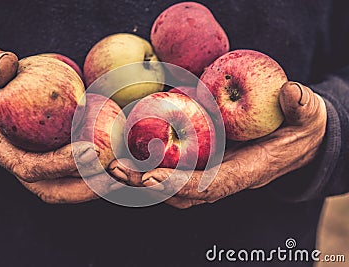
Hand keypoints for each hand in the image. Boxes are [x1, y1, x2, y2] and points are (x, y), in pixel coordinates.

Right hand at [0, 44, 120, 202]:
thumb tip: (5, 65)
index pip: (28, 167)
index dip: (60, 164)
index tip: (91, 151)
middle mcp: (16, 159)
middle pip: (51, 189)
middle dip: (85, 188)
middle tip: (116, 178)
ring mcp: (33, 159)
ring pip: (65, 185)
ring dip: (96, 185)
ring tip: (125, 175)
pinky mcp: (47, 152)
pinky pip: (72, 169)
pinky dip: (96, 169)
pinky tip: (119, 159)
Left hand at [109, 82, 326, 207]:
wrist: (293, 140)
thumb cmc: (299, 128)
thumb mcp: (308, 115)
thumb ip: (302, 107)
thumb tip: (290, 92)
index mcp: (246, 172)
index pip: (211, 186)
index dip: (181, 185)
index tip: (151, 179)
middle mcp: (223, 179)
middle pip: (180, 192)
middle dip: (147, 186)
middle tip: (117, 169)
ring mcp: (210, 174)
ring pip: (170, 186)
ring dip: (140, 179)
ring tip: (112, 165)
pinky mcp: (201, 165)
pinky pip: (172, 171)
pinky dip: (147, 167)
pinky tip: (126, 154)